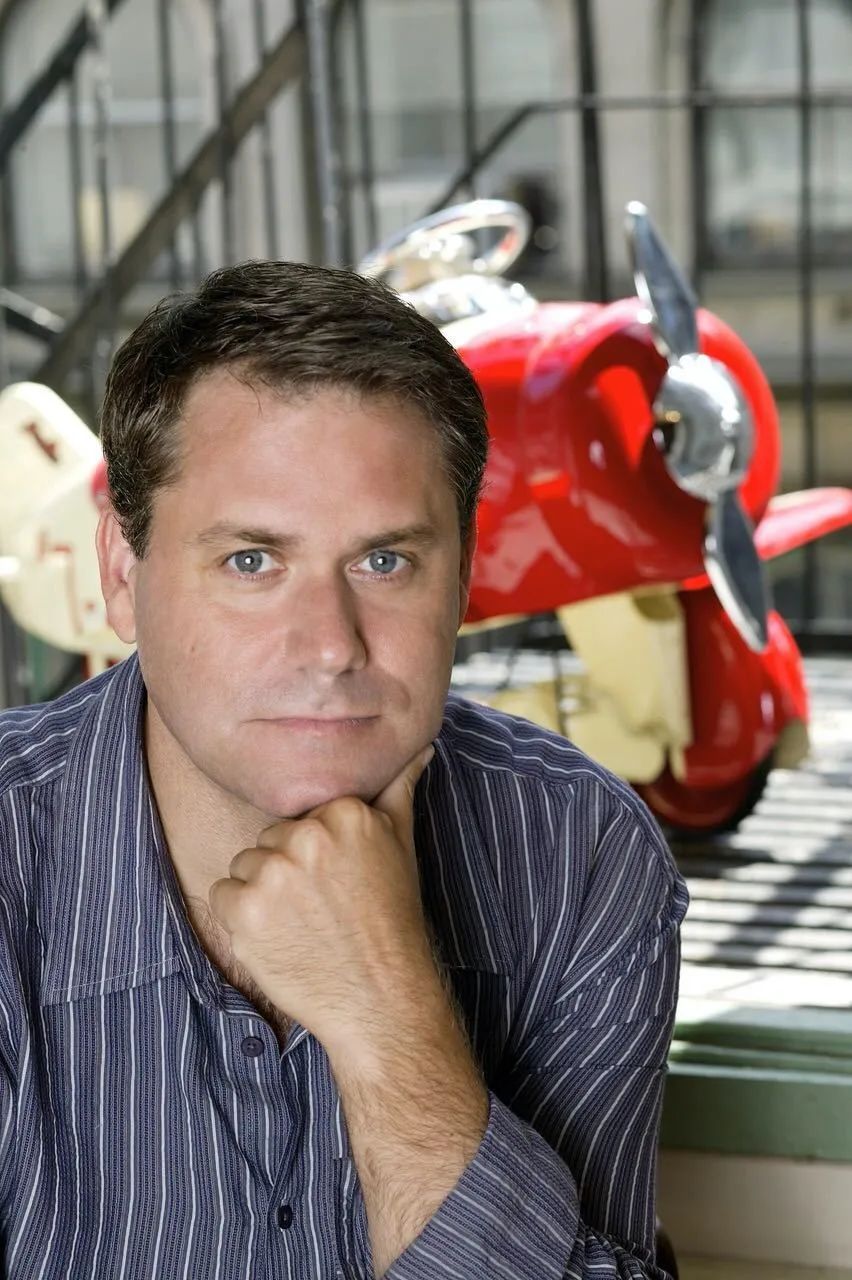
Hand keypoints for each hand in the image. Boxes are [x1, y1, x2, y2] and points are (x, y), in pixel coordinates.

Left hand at [208, 745, 438, 1052]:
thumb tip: (420, 744)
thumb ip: (399, 786)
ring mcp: (273, 874)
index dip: (315, 853)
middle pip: (269, 840)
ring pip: (243, 866)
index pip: (301, 816)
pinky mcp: (244, 911)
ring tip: (303, 924)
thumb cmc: (391, 919)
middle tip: (323, 907)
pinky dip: (242, 920)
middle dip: (287, 872)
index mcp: (343, 811)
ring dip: (262, 895)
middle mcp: (306, 836)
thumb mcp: (401, 843)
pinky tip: (280, 938)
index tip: (339, 882)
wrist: (381, 997)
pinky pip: (223, 895)